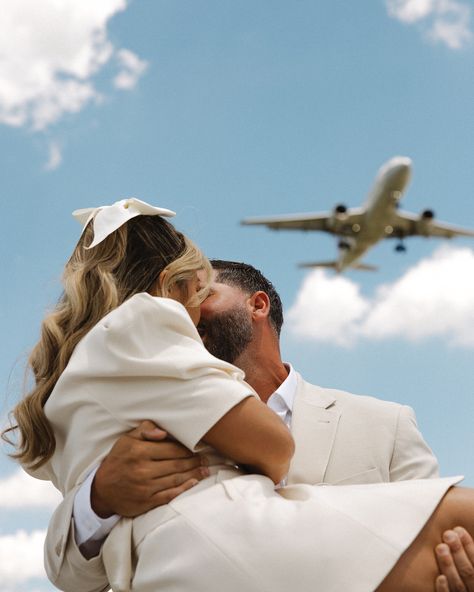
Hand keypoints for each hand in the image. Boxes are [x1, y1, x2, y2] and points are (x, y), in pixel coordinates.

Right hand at [91, 421, 208, 517]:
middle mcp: (143, 470)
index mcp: (139, 452)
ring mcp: (145, 487)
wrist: (102, 489)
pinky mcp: (146, 502)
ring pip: (176, 479)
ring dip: (194, 473)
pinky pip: (170, 495)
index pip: (172, 449)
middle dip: (194, 460)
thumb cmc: (118, 459)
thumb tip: (164, 432)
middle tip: (206, 458)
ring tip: (205, 469)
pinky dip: (184, 488)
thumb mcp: (126, 440)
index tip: (198, 446)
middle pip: (177, 464)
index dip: (187, 448)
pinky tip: (194, 482)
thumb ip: (145, 430)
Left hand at [435, 527, 473, 590]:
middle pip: (469, 572)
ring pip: (458, 585)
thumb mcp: (470, 562)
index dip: (469, 545)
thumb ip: (469, 552)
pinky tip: (439, 577)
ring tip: (440, 547)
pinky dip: (444, 590)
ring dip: (449, 566)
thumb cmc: (465, 572)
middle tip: (448, 535)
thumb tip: (458, 530)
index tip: (458, 529)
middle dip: (458, 552)